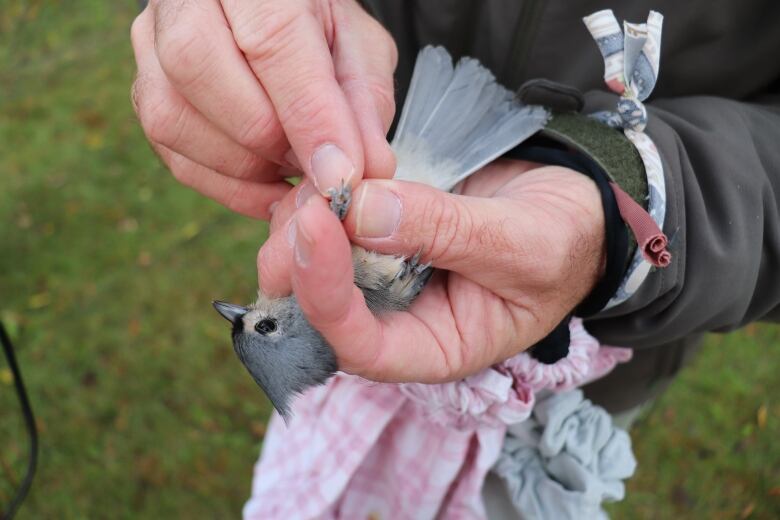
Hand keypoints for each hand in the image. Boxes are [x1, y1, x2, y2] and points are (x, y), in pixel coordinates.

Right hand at [130, 0, 397, 218]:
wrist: (268, 15)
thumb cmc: (317, 27)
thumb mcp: (358, 48)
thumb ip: (363, 104)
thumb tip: (366, 171)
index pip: (271, 40)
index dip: (308, 117)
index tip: (341, 173)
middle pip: (198, 68)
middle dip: (268, 138)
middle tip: (316, 166)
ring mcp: (149, 42)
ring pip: (173, 118)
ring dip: (245, 168)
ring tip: (296, 170)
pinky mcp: (144, 92)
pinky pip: (174, 154)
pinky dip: (228, 186)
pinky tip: (270, 187)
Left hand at [259, 160, 605, 382]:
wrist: (571, 205)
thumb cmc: (563, 241)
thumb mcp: (521, 241)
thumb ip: (445, 231)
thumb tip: (360, 211)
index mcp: (434, 346)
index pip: (360, 346)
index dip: (324, 296)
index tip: (314, 227)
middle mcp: (396, 318)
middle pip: (317, 308)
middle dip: (299, 254)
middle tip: (310, 193)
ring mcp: (380, 274)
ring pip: (310, 263)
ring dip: (303, 217)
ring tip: (326, 169)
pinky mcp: (375, 233)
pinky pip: (327, 223)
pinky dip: (319, 193)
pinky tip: (329, 163)